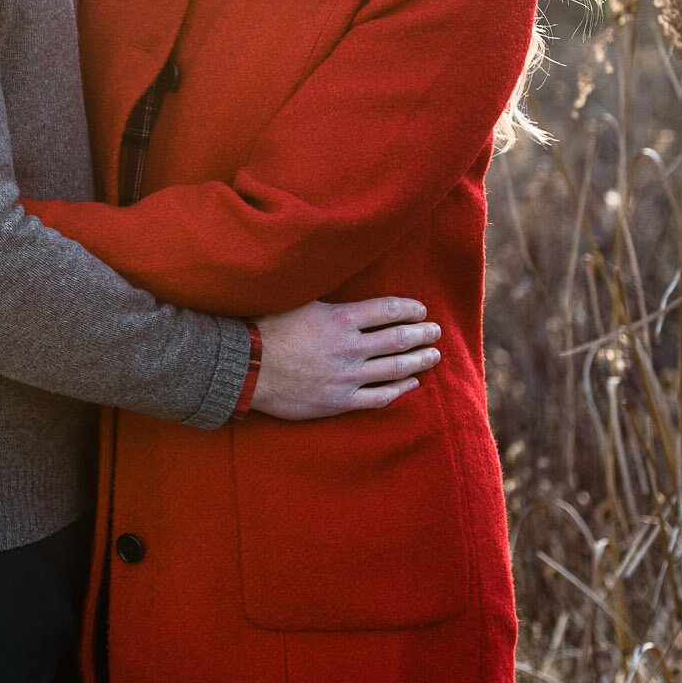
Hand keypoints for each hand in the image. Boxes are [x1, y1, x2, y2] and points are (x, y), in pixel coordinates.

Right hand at [251, 297, 439, 420]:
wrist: (245, 368)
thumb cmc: (267, 329)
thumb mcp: (298, 300)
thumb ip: (326, 298)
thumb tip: (342, 281)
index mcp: (341, 319)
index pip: (387, 310)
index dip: (409, 309)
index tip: (421, 309)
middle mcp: (350, 347)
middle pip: (398, 339)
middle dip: (422, 334)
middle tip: (436, 331)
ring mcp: (347, 376)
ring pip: (395, 369)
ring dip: (419, 360)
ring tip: (434, 355)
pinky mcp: (340, 400)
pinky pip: (379, 397)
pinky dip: (400, 390)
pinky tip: (412, 384)